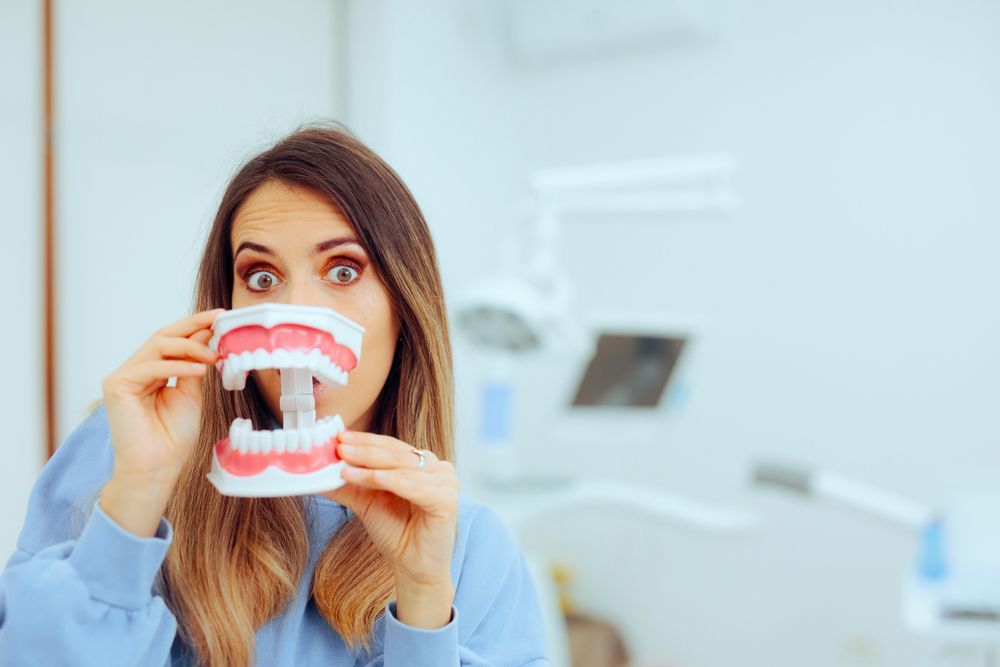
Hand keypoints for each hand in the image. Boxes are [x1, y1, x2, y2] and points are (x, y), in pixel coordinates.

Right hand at [99, 309, 223, 535]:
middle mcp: (135, 370)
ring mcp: (123, 376)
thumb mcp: (191, 393)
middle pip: (163, 336)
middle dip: (193, 325)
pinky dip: (178, 366)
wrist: (158, 466)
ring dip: (190, 347)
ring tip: (213, 356)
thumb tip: (208, 335)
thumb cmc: (173, 437)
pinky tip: (200, 369)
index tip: (221, 316)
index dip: (196, 326)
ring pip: (158, 346)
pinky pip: (152, 367)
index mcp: (152, 371)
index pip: (173, 340)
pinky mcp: (117, 385)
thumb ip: (195, 364)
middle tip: (219, 319)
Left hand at [325, 431, 458, 626]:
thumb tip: (314, 471)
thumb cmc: (395, 533)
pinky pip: (413, 486)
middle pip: (396, 453)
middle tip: (339, 447)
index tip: (338, 437)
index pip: (390, 445)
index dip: (364, 441)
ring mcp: (446, 482)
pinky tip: (369, 478)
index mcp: (422, 463)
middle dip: (364, 450)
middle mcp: (438, 467)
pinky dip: (389, 481)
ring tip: (344, 466)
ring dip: (370, 465)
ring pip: (401, 468)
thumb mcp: (366, 503)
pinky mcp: (447, 499)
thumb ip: (347, 484)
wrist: (413, 568)